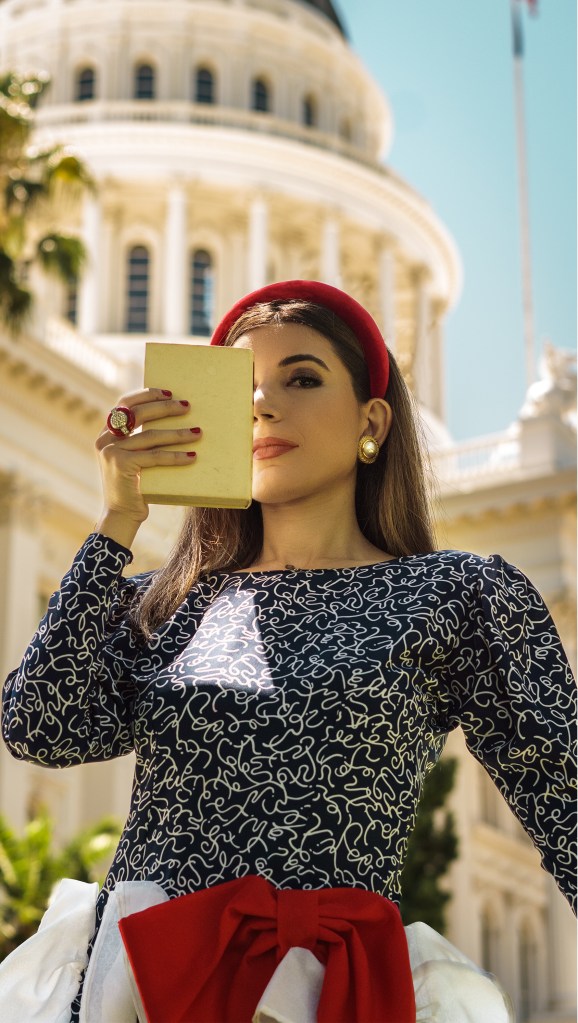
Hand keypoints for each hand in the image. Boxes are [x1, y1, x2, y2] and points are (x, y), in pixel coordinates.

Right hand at [94, 388, 200, 546]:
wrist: (122, 515)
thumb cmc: (135, 486)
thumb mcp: (134, 458)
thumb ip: (141, 441)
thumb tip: (171, 420)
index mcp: (107, 433)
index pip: (124, 403)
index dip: (146, 395)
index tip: (169, 392)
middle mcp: (105, 439)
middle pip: (137, 413)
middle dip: (164, 408)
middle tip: (187, 406)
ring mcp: (111, 451)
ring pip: (150, 435)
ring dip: (177, 433)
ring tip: (198, 432)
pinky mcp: (121, 464)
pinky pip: (155, 456)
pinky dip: (176, 456)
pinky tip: (192, 456)